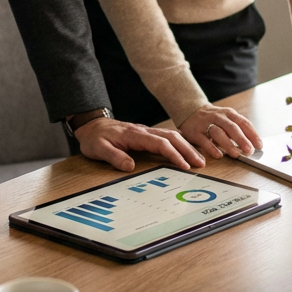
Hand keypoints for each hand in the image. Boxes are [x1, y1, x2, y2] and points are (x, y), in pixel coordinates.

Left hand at [74, 117, 205, 171]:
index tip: (184, 166)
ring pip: (171, 135)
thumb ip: (113, 156)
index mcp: (134, 134)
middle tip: (200, 163)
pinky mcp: (146, 135)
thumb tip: (130, 166)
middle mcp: (143, 131)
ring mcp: (146, 132)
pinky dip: (180, 142)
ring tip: (198, 159)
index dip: (174, 154)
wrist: (91, 125)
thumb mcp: (98, 148)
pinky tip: (187, 149)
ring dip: (186, 146)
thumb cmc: (95, 137)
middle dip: (187, 150)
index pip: (159, 143)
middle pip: (171, 137)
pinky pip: (166, 136)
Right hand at [178, 105, 261, 160]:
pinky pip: (204, 140)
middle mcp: (218, 116)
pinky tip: (219, 155)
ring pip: (218, 132)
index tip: (259, 145)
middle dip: (241, 139)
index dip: (252, 134)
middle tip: (249, 150)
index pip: (243, 122)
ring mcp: (205, 123)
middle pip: (231, 127)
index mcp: (229, 113)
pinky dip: (212, 148)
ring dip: (228, 144)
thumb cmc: (213, 119)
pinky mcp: (195, 132)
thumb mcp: (227, 119)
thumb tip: (254, 146)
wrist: (190, 111)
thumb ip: (238, 130)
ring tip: (236, 154)